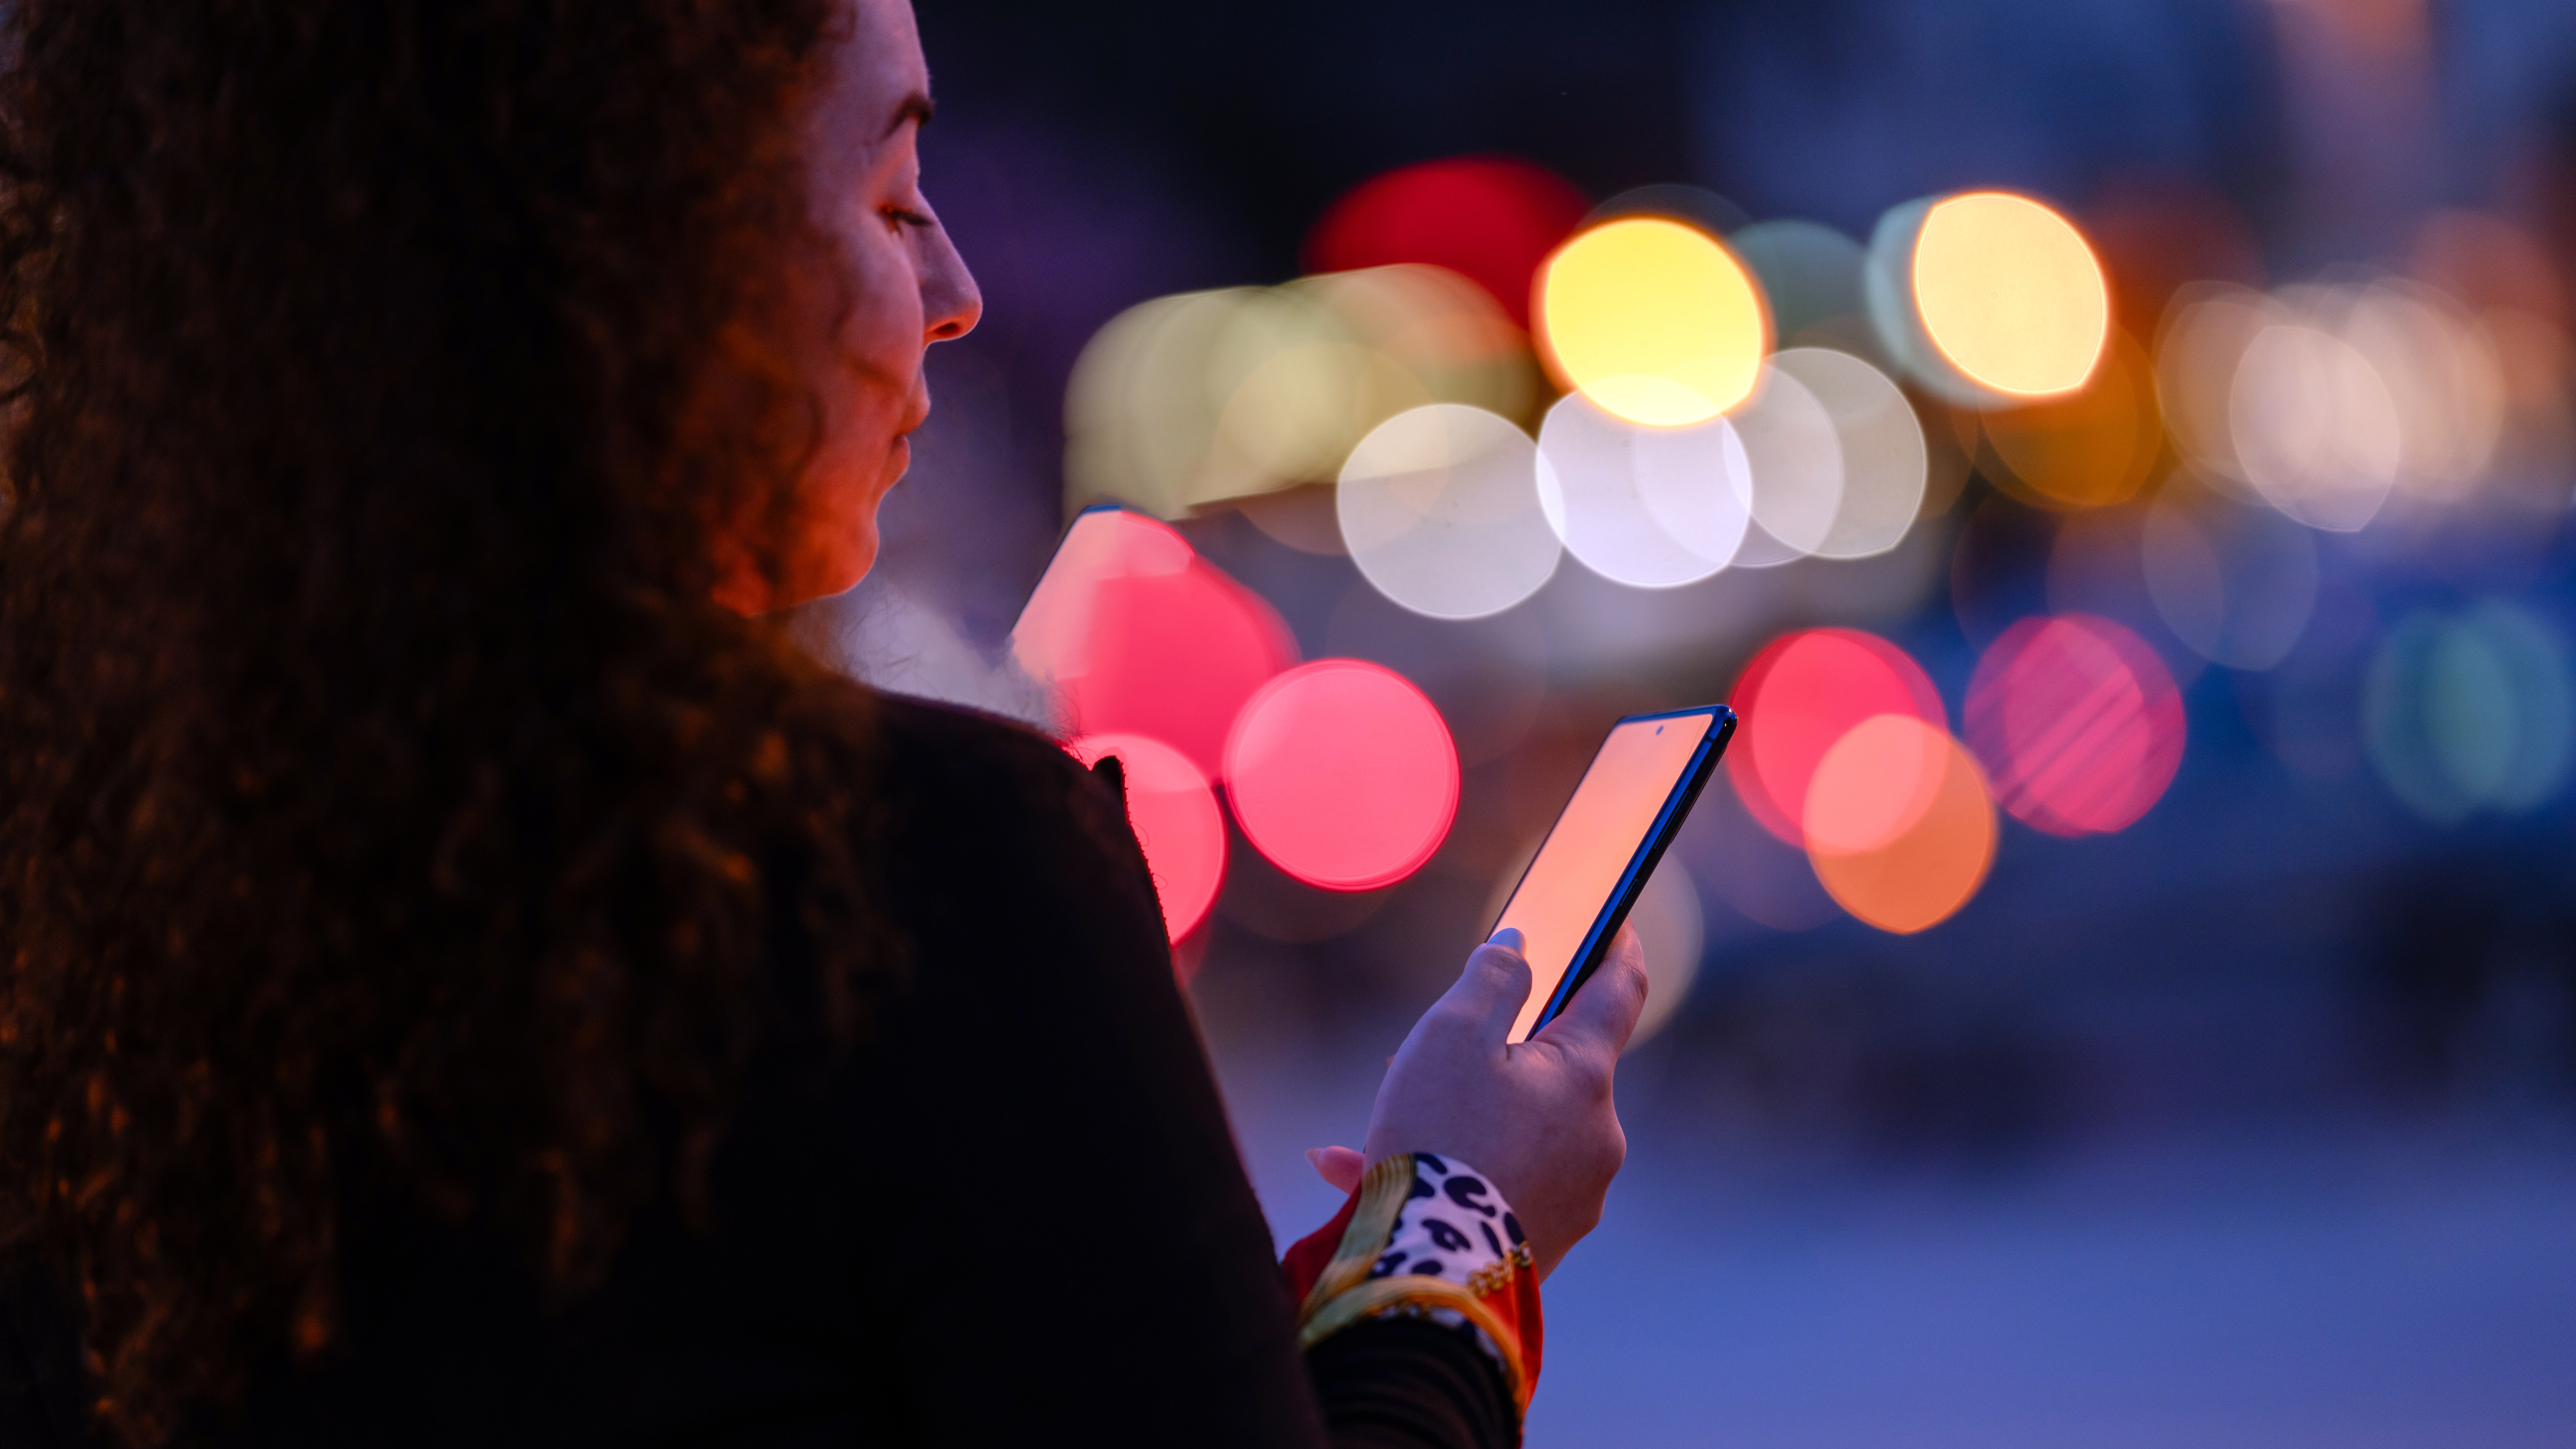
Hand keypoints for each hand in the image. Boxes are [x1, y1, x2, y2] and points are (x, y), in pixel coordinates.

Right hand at [1307, 925, 1646, 1280]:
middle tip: (1423, 1057)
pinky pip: (1496, 1184)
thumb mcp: (1452, 1034)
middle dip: (1493, 1055)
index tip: (1616, 921)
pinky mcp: (1544, 1240)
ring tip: (1380, 1129)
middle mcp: (1596, 1136)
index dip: (1618, 945)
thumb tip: (1520, 949)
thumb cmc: (1438, 1140)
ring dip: (1455, 1119)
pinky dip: (1449, 1170)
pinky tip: (1365, 1174)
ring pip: (1514, 1131)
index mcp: (1585, 1076)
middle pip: (1553, 1068)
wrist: (1428, 1275)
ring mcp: (1576, 1194)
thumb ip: (1491, 978)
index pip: (1620, 991)